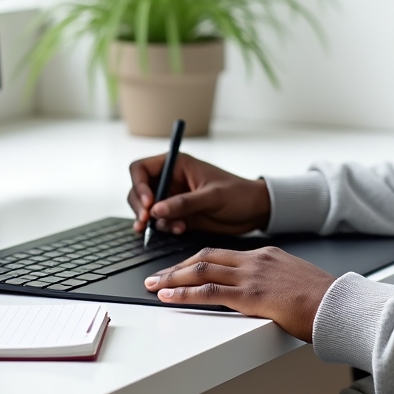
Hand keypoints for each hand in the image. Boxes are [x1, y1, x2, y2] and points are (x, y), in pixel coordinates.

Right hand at [127, 152, 270, 235]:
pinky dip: (165, 228)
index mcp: (178, 164)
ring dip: (154, 221)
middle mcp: (172, 180)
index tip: (149, 204)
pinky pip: (161, 222)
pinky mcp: (179, 215)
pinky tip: (181, 229)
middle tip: (147, 222)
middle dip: (141, 207)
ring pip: (147, 209)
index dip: (139, 185)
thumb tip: (156, 210)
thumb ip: (184, 203)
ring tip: (175, 227)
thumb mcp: (213, 196)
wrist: (255, 211)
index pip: (142, 168)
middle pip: (139, 190)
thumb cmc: (239, 194)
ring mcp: (173, 199)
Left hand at [145, 245, 335, 340]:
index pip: (223, 254)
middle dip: (178, 266)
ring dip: (173, 277)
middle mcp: (256, 259)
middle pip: (206, 257)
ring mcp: (252, 275)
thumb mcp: (295, 282)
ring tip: (154, 284)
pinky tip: (168, 295)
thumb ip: (275, 283)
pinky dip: (184, 292)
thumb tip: (266, 295)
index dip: (197, 261)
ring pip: (202, 270)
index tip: (181, 268)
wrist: (339, 305)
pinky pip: (209, 291)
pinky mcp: (251, 295)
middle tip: (157, 275)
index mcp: (267, 255)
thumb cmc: (323, 301)